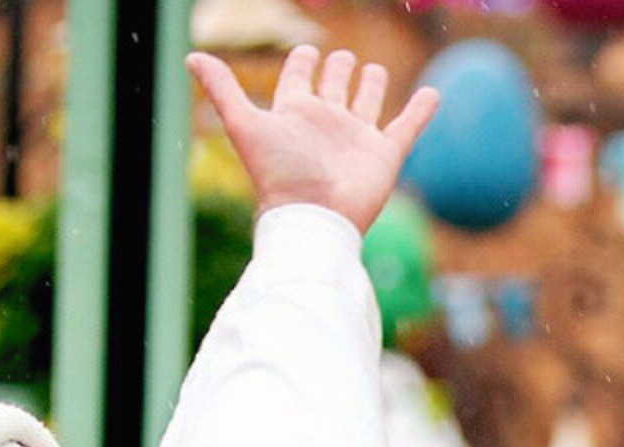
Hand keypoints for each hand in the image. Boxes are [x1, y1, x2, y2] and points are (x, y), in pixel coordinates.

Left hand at [186, 45, 439, 232]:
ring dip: (372, 85)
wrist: (313, 218)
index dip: (303, 61)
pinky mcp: (384, 155)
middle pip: (335, 85)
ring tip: (373, 71)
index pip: (300, 76)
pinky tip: (432, 93)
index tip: (306, 51)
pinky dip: (421, 111)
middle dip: (338, 69)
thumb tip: (191, 56)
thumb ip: (222, 89)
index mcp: (296, 112)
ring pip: (368, 101)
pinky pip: (407, 127)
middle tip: (340, 58)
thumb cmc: (278, 174)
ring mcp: (357, 138)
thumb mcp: (245, 124)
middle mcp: (326, 122)